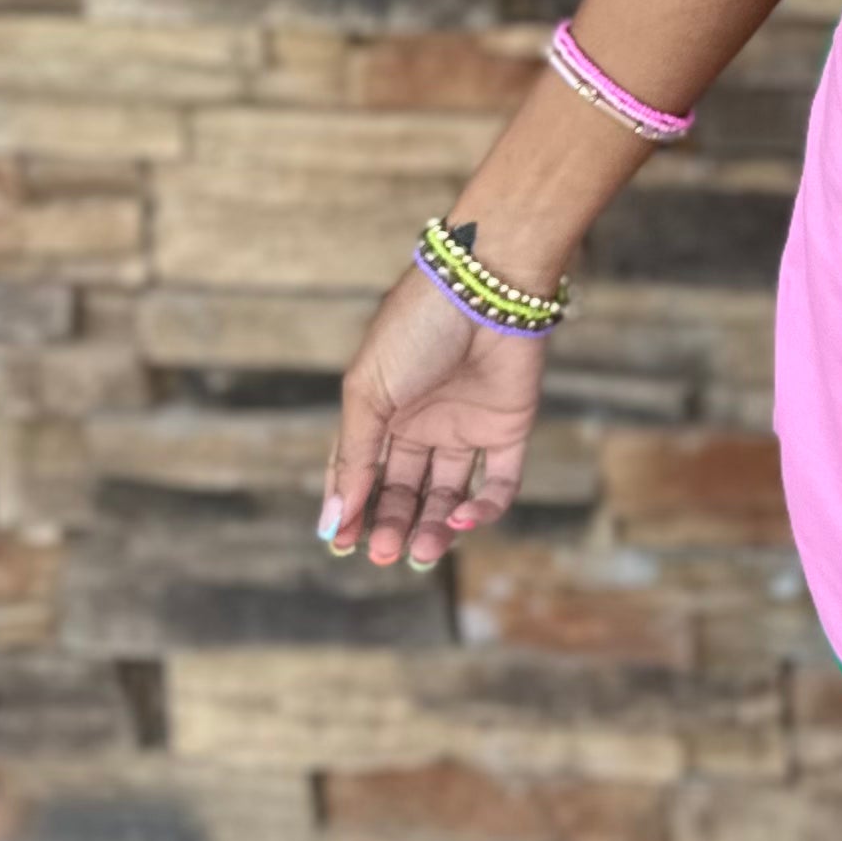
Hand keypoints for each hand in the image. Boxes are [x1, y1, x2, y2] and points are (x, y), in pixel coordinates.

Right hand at [319, 242, 549, 573]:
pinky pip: (499, 481)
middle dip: (393, 525)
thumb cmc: (415, 329)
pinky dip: (483, 509)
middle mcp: (424, 422)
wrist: (485, 287)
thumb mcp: (367, 393)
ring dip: (434, 527)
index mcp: (382, 410)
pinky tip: (461, 518)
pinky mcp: (509, 428)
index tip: (341, 544)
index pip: (362, 473)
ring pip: (448, 495)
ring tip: (420, 551)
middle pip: (405, 490)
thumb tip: (332, 521)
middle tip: (385, 553)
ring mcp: (467, 426)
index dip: (352, 509)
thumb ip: (354, 458)